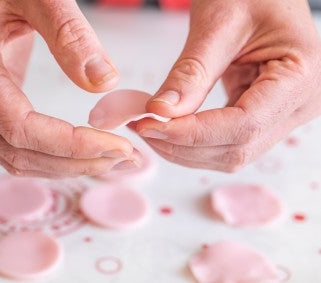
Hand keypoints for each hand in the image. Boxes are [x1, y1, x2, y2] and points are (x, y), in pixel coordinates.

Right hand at [0, 0, 138, 177]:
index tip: (118, 146)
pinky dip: (53, 157)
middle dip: (75, 162)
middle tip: (125, 159)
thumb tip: (104, 82)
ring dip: (67, 167)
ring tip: (113, 162)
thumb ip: (70, 33)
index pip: (19, 127)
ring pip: (16, 158)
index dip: (71, 145)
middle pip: (17, 152)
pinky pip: (16, 146)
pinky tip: (86, 154)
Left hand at [135, 0, 320, 171]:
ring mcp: (283, 114)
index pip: (244, 125)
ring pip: (231, 153)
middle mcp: (299, 104)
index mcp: (301, 76)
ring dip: (186, 149)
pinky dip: (194, 140)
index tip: (151, 126)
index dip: (193, 133)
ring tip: (150, 128)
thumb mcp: (219, 22)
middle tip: (142, 128)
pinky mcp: (262, 115)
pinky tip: (168, 128)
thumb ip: (191, 71)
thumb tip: (162, 111)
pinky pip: (227, 141)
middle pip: (238, 148)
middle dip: (184, 145)